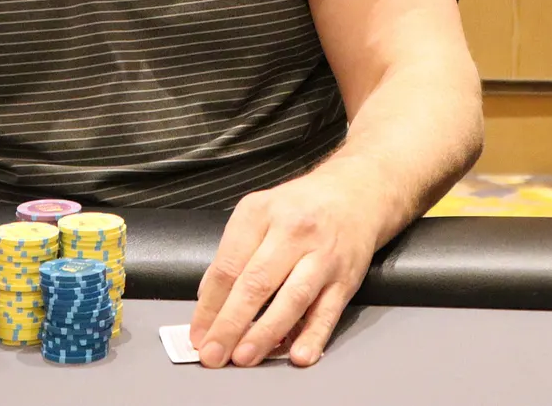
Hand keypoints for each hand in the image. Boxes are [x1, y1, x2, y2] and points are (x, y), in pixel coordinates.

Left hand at [189, 164, 383, 367]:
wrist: (354, 193)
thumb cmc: (299, 208)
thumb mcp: (259, 213)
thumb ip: (233, 253)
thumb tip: (208, 299)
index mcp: (260, 213)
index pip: (228, 266)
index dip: (209, 305)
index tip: (198, 334)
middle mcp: (292, 232)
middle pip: (255, 283)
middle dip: (230, 324)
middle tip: (212, 354)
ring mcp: (322, 255)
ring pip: (292, 299)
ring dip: (265, 333)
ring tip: (244, 357)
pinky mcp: (346, 278)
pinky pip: (328, 312)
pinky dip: (313, 337)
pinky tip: (298, 356)